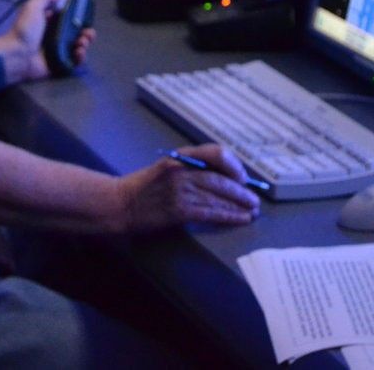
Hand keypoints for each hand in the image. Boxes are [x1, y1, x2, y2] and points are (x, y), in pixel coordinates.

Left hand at [0, 0, 95, 82]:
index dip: (80, 16)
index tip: (86, 16)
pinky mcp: (60, 63)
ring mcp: (59, 50)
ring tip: (82, 43)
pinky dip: (81, 57)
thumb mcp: (33, 6)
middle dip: (86, 32)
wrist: (17, 55)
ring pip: (79, 46)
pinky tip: (78, 52)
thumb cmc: (25, 30)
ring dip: (85, 43)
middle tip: (88, 33)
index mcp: (50, 21)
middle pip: (78, 32)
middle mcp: (56, 35)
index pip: (70, 17)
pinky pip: (75, 61)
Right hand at [115, 144, 259, 230]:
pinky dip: (228, 216)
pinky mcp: (177, 210)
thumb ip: (190, 169)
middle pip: (221, 178)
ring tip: (252, 212)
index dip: (234, 165)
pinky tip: (239, 219)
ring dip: (239, 205)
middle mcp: (181, 170)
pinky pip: (209, 212)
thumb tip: (224, 180)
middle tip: (254, 200)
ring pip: (218, 196)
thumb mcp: (166, 168)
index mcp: (180, 157)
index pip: (215, 152)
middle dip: (242, 191)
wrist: (119, 203)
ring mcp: (179, 190)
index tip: (242, 178)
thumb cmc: (142, 187)